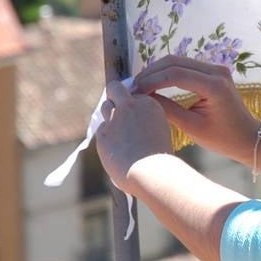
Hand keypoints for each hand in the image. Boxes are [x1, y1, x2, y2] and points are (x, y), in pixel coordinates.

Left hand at [95, 80, 174, 195]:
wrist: (151, 172)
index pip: (135, 95)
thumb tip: (132, 125)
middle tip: (116, 103)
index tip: (133, 112)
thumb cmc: (159, 157)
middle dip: (114, 93)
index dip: (133, 104)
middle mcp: (131, 106)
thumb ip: (145, 122)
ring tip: (118, 131)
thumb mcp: (159, 131)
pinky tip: (116, 149)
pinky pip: (101, 130)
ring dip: (109, 115)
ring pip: (105, 106)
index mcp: (149, 104)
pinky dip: (106, 138)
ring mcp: (114, 119)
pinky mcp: (102, 134)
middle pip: (115, 89)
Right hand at [130, 56, 258, 162]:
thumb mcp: (192, 128)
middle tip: (133, 87)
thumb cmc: (222, 138)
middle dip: (151, 73)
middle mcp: (216, 71)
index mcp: (214, 86)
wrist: (247, 137)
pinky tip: (154, 82)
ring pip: (179, 60)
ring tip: (140, 85)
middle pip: (175, 62)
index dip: (151, 80)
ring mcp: (216, 68)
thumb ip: (167, 110)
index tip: (134, 92)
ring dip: (157, 70)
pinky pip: (186, 65)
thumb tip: (142, 98)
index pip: (175, 74)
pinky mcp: (213, 71)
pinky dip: (167, 72)